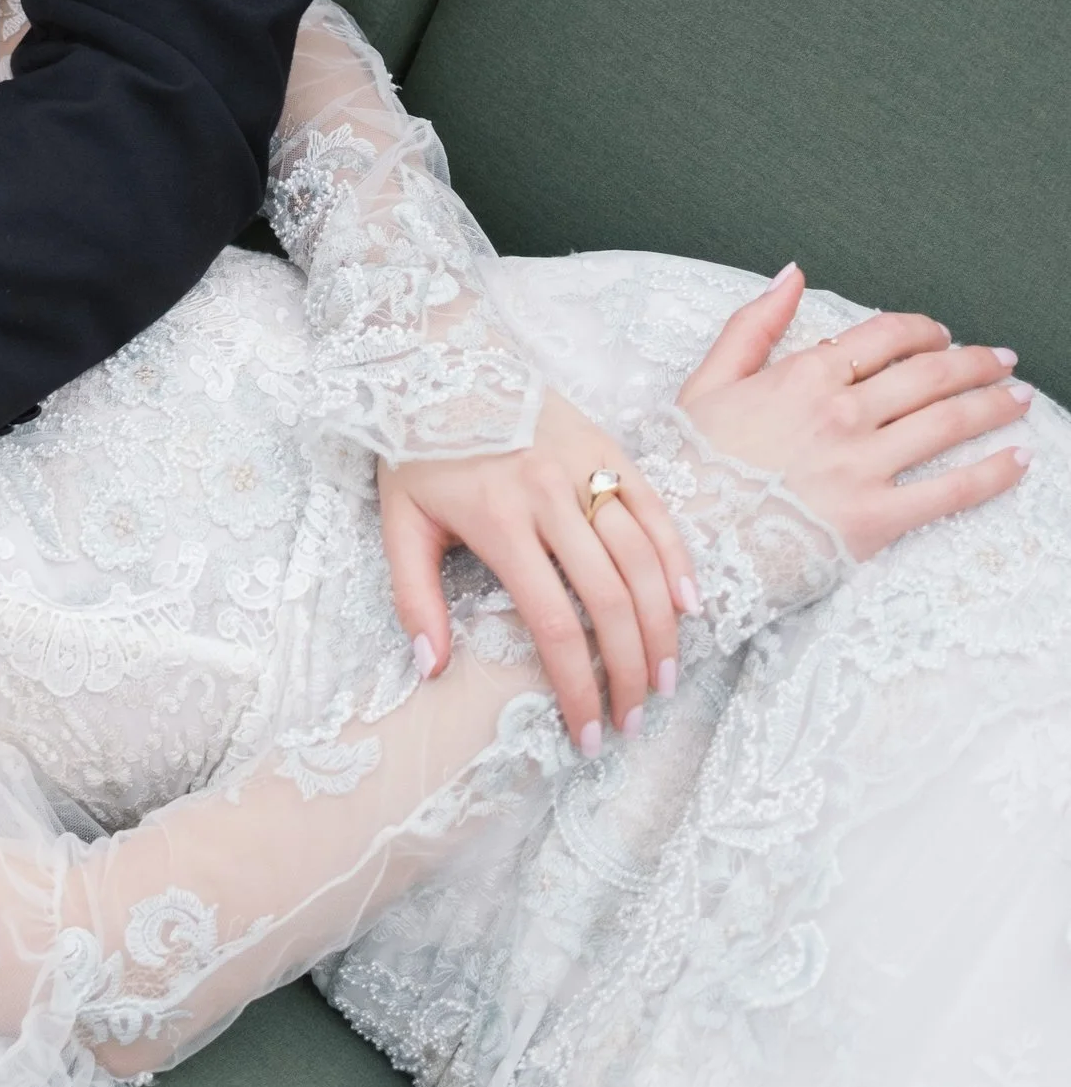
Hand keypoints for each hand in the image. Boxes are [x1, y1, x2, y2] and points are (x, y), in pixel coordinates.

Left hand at [381, 390, 697, 750]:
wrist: (439, 354)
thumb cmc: (415, 444)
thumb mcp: (398, 520)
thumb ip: (413, 596)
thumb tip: (432, 668)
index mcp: (498, 520)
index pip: (553, 622)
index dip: (577, 686)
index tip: (588, 733)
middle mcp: (549, 494)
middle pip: (609, 599)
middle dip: (629, 671)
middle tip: (634, 721)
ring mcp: (585, 465)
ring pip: (642, 558)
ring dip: (662, 627)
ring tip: (666, 680)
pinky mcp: (608, 444)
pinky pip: (656, 507)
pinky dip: (678, 558)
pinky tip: (689, 605)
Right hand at [678, 264, 1030, 560]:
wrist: (684, 540)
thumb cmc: (690, 465)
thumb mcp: (707, 381)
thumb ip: (754, 324)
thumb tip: (793, 275)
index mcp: (804, 375)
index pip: (885, 337)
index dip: (924, 331)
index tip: (943, 336)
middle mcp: (843, 413)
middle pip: (930, 376)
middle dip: (976, 364)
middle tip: (1003, 362)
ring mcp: (863, 465)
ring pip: (949, 423)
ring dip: (995, 406)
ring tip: (1021, 400)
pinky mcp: (876, 517)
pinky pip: (951, 490)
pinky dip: (993, 473)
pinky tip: (1019, 461)